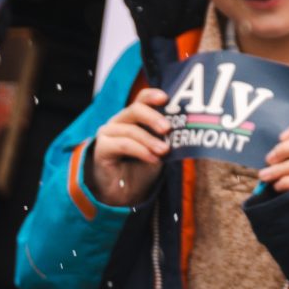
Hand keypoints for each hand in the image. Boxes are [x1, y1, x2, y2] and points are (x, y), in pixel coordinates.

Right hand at [91, 88, 171, 206]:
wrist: (126, 193)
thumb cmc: (144, 167)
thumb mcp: (160, 149)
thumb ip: (167, 137)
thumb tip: (187, 127)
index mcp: (134, 117)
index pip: (141, 99)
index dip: (152, 95)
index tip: (166, 98)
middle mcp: (119, 121)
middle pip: (135, 110)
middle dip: (153, 117)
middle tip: (168, 128)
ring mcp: (108, 133)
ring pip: (130, 130)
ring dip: (150, 140)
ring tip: (164, 150)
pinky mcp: (101, 148)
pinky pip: (122, 145)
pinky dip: (140, 151)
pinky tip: (153, 158)